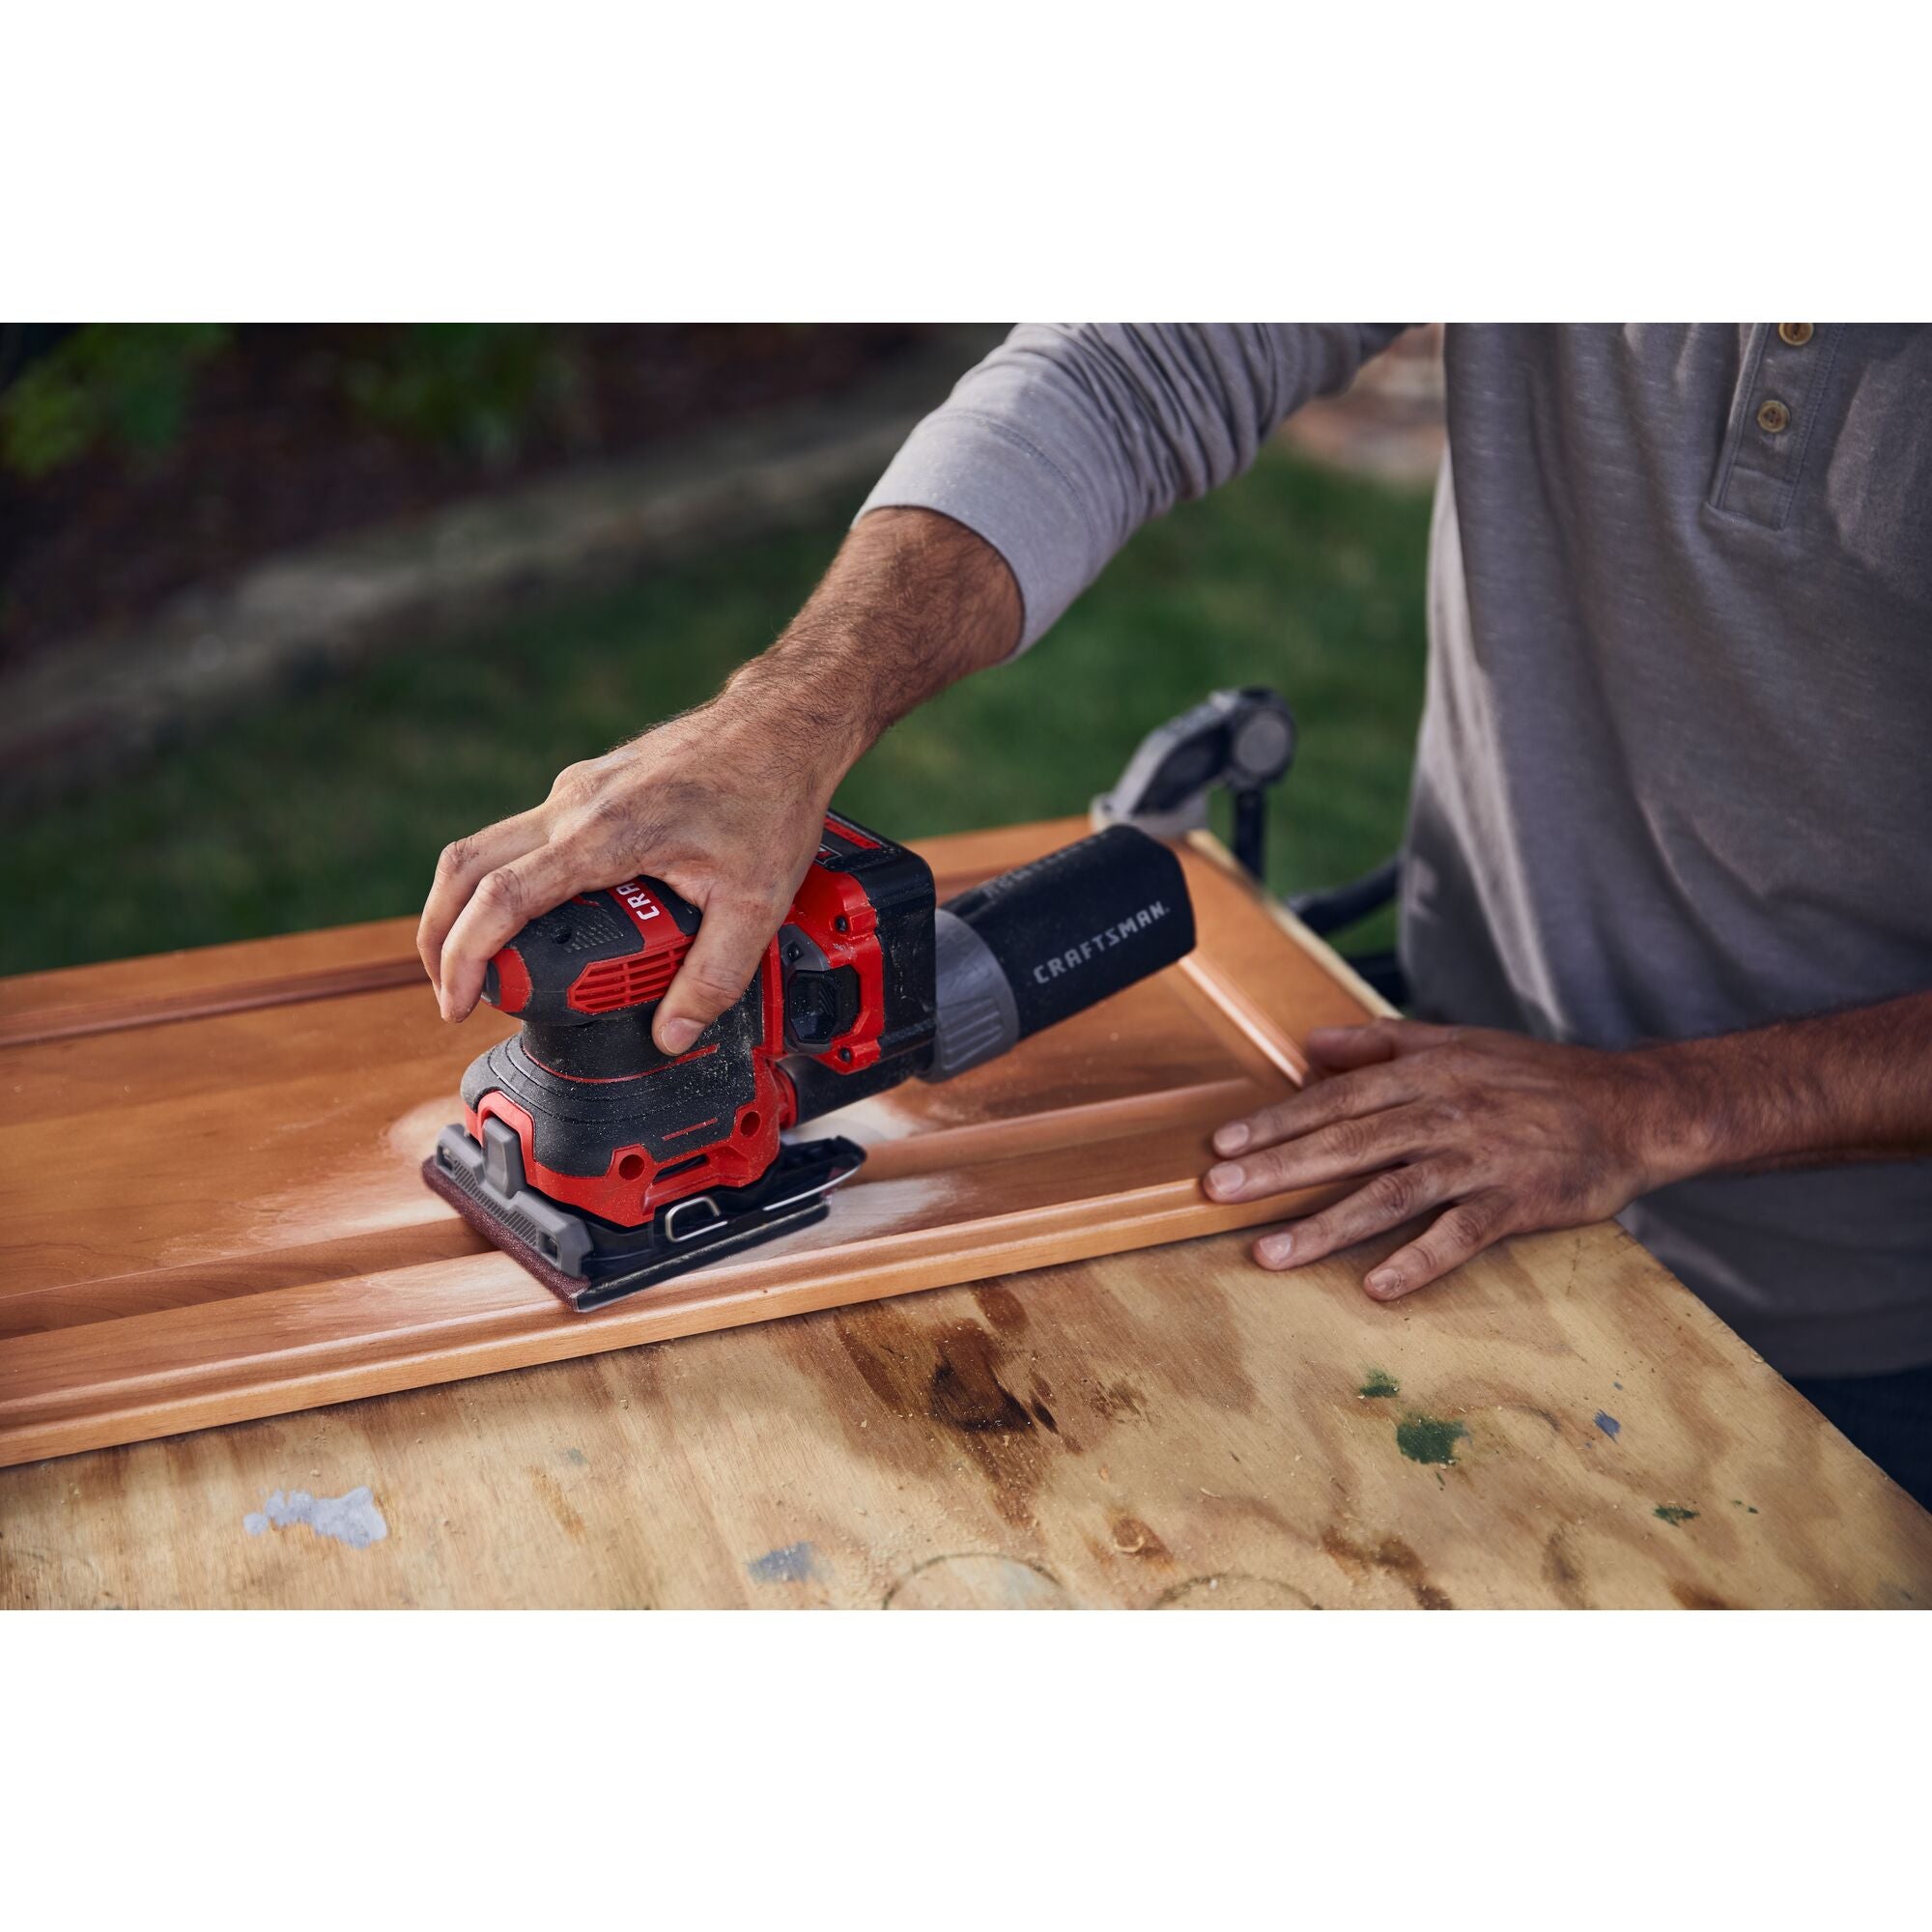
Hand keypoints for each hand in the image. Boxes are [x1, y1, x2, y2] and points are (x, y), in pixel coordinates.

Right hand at [417, 697, 840, 1052]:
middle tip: (452, 993)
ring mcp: (575, 791)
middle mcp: (573, 806)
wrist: (782, 725)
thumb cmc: (770, 796)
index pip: (502, 899)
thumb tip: (673, 1035)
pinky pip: (524, 835)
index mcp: (603, 834)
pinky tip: (538, 917)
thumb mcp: (756, 902)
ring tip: (478, 962)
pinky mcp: (588, 787)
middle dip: (440, 935)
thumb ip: (713, 976)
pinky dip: (506, 878)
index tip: (458, 1003)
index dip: (465, 956)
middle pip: (466, 867)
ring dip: (464, 904)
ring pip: (487, 846)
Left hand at [1202, 1019, 1690, 1300]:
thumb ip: (1380, 1043)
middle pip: (1347, 1144)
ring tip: (1271, 1254)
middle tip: (1218, 1192)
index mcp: (1424, 1075)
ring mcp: (1480, 1159)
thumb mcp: (1456, 1042)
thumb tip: (1308, 1043)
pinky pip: (1460, 1235)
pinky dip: (1419, 1262)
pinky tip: (1376, 1287)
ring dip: (1327, 1225)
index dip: (1275, 1123)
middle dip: (1278, 1169)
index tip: (1221, 1145)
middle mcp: (1444, 1113)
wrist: (1632, 1105)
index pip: (1334, 1100)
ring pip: (1391, 1193)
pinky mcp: (1517, 1202)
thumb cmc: (1534, 1076)